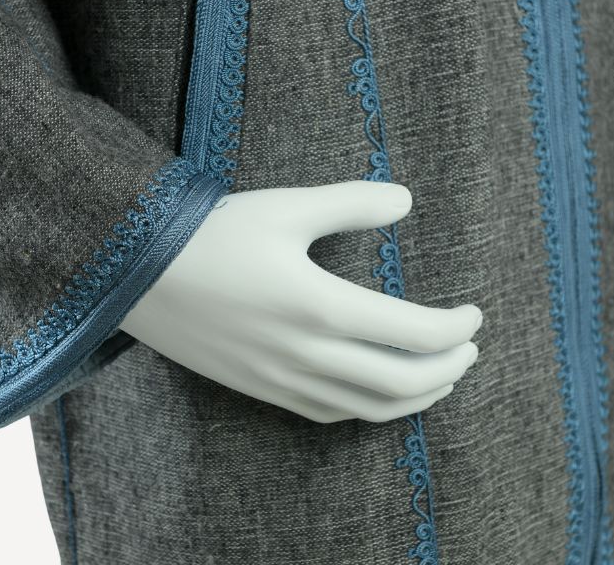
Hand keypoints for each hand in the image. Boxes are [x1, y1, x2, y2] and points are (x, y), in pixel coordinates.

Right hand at [119, 180, 481, 422]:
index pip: (412, 334)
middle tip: (469, 349)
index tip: (474, 315)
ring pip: (366, 408)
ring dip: (415, 397)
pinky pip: (326, 413)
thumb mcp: (286, 207)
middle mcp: (305, 354)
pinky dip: (365, 409)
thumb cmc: (212, 234)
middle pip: (399, 383)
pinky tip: (374, 393)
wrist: (138, 274)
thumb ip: (351, 203)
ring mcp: (281, 380)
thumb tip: (405, 199)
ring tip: (440, 379)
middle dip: (447, 370)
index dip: (454, 329)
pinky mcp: (260, 389)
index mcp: (319, 306)